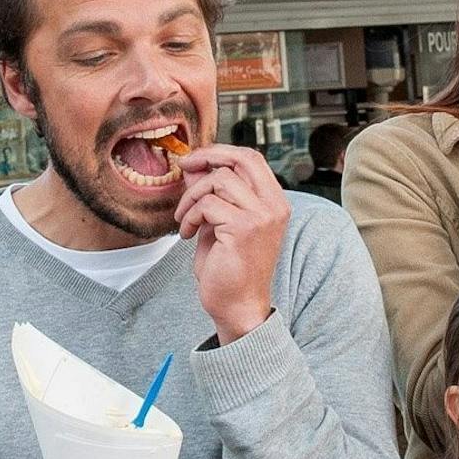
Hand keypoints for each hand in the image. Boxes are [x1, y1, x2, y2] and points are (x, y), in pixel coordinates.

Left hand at [175, 146, 287, 344]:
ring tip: (186, 219)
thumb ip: (212, 193)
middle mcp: (274, 206)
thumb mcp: (218, 223)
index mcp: (274, 203)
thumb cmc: (230, 270)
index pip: (252, 158)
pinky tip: (188, 234)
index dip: (221, 152)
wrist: (238, 307)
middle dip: (207, 156)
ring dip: (192, 197)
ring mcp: (262, 216)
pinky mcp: (244, 228)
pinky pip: (207, 204)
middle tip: (185, 166)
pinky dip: (190, 216)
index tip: (196, 159)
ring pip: (218, 180)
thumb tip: (194, 165)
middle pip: (241, 158)